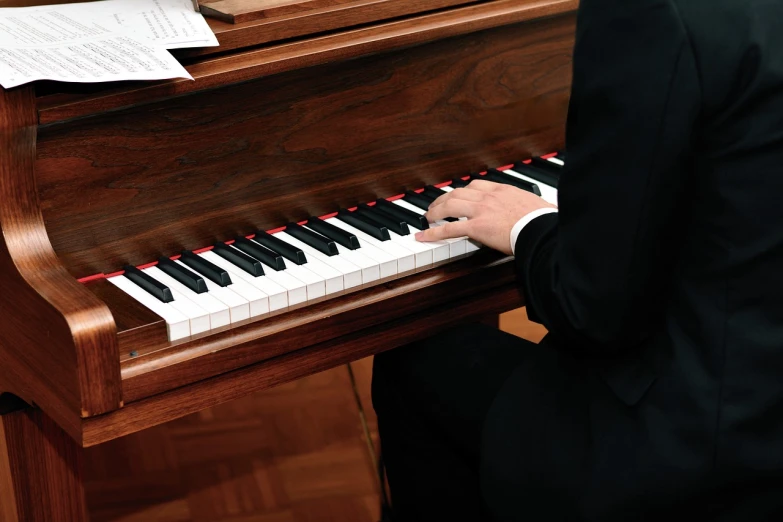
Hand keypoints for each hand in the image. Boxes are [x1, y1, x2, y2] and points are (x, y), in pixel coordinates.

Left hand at [415, 179, 555, 255]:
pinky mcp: (476, 227)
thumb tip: (541, 210)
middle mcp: (488, 196)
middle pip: (458, 192)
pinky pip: (449, 228)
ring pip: (450, 205)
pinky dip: (433, 232)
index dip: (463, 190)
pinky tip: (423, 236)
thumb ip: (530, 206)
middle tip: (436, 206)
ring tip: (427, 217)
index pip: (476, 184)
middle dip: (443, 198)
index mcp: (503, 190)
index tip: (458, 195)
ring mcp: (481, 210)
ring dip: (435, 211)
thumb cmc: (543, 220)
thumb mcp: (536, 206)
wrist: (541, 229)